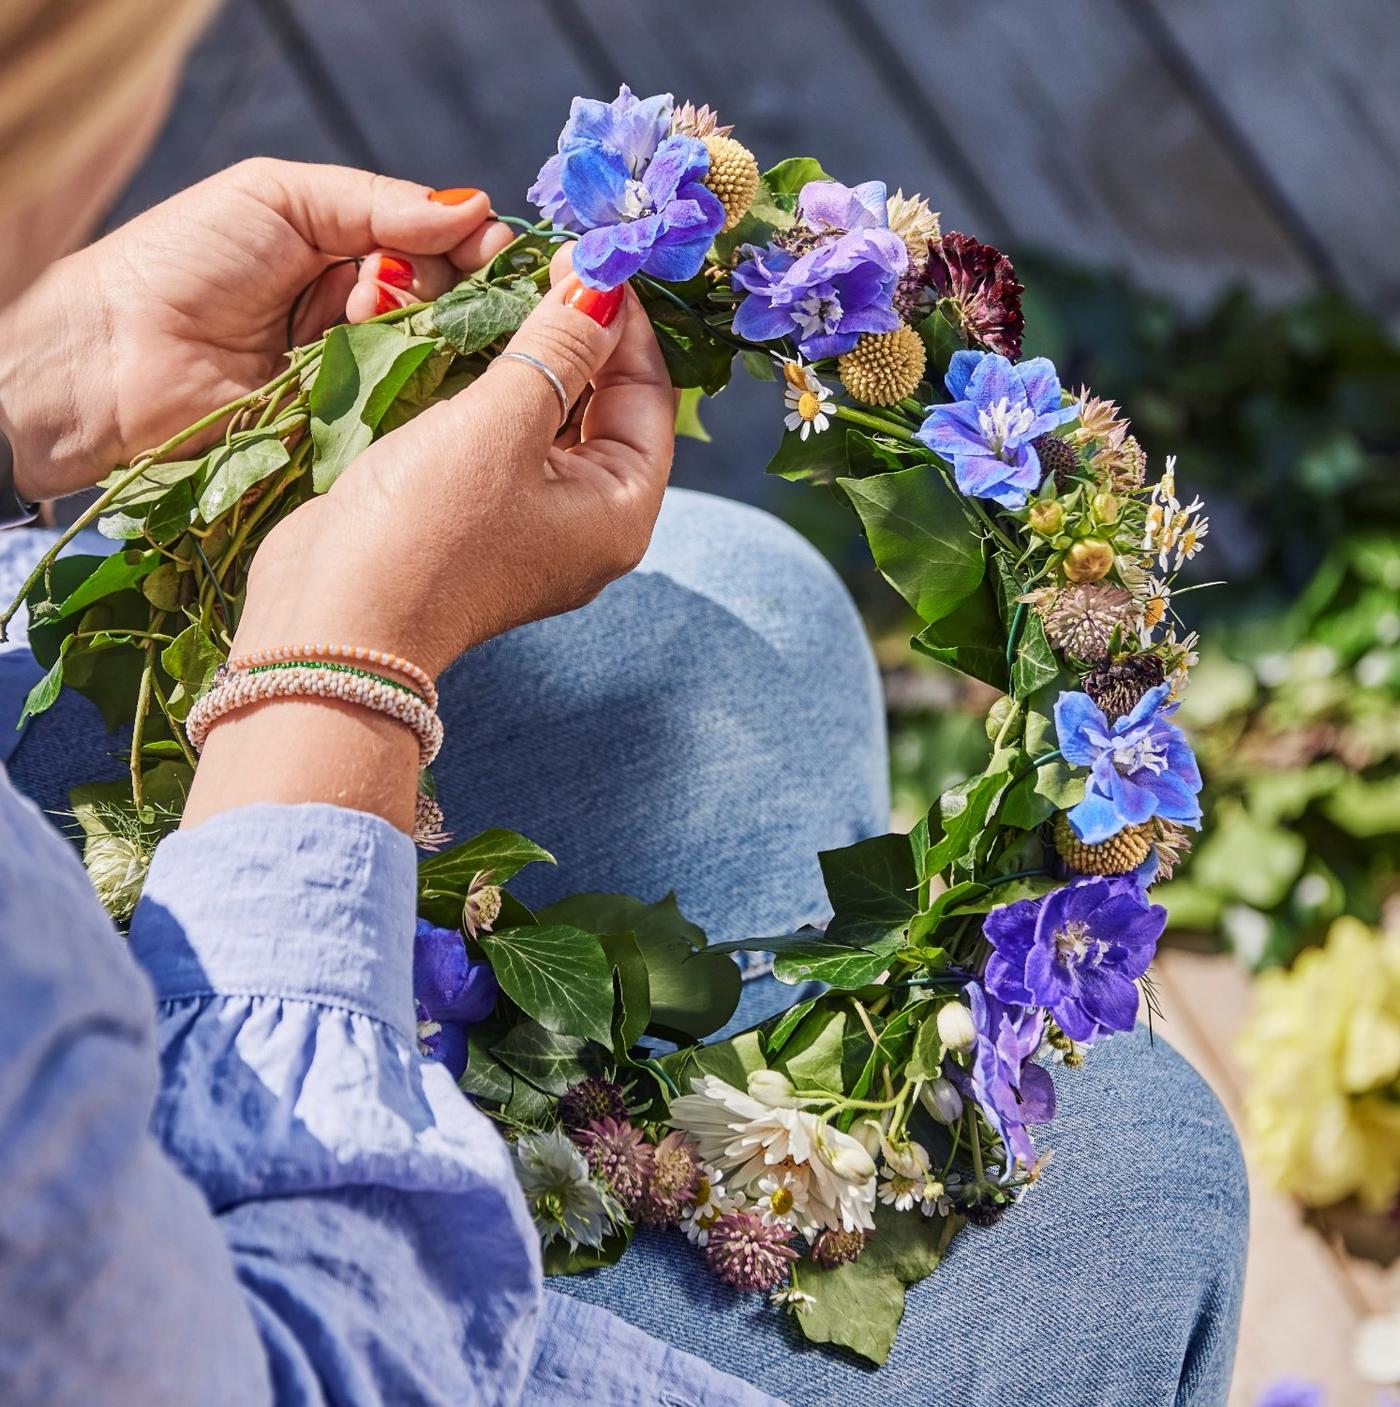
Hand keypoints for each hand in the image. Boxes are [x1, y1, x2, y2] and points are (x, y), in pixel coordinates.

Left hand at [0, 158, 512, 500]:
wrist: (114, 361)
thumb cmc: (180, 263)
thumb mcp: (278, 197)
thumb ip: (375, 202)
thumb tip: (472, 209)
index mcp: (346, 250)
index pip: (437, 246)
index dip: (471, 246)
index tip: (493, 247)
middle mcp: (363, 313)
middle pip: (448, 299)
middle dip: (441, 285)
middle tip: (391, 285)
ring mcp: (362, 374)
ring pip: (435, 352)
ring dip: (420, 331)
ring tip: (368, 319)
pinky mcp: (355, 429)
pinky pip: (409, 407)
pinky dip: (414, 387)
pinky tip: (403, 370)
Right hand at [181, 247, 674, 830]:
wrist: (331, 624)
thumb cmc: (426, 530)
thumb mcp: (502, 425)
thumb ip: (557, 348)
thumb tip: (604, 285)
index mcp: (620, 511)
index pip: (649, 395)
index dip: (624, 319)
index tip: (591, 253)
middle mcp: (586, 522)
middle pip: (604, 405)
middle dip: (578, 333)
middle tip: (546, 260)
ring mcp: (530, 524)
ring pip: (549, 417)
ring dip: (531, 353)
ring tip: (505, 284)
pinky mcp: (474, 518)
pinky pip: (502, 437)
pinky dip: (491, 387)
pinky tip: (467, 337)